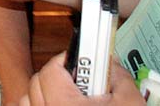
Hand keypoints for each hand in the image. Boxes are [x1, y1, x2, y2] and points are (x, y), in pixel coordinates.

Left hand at [19, 52, 143, 105]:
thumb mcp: (130, 103)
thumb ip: (118, 77)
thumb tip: (110, 62)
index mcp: (66, 105)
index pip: (52, 69)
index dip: (69, 60)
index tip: (82, 59)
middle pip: (37, 82)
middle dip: (58, 75)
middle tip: (81, 80)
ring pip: (28, 100)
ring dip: (44, 94)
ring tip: (70, 98)